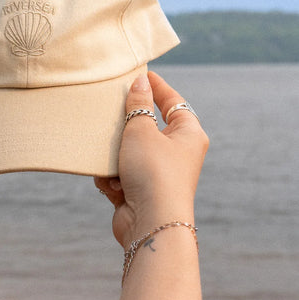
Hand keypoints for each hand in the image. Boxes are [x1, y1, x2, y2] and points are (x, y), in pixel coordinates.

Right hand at [95, 71, 208, 247]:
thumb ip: (137, 105)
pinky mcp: (142, 191)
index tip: (141, 74)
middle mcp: (178, 153)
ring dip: (115, 157)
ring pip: (129, 152)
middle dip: (126, 127)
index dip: (156, 86)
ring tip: (112, 162)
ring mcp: (160, 173)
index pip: (173, 101)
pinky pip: (121, 174)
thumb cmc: (153, 172)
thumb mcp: (141, 130)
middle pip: (148, 127)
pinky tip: (113, 187)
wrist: (152, 224)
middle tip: (111, 112)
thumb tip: (141, 82)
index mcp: (188, 133)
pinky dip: (113, 178)